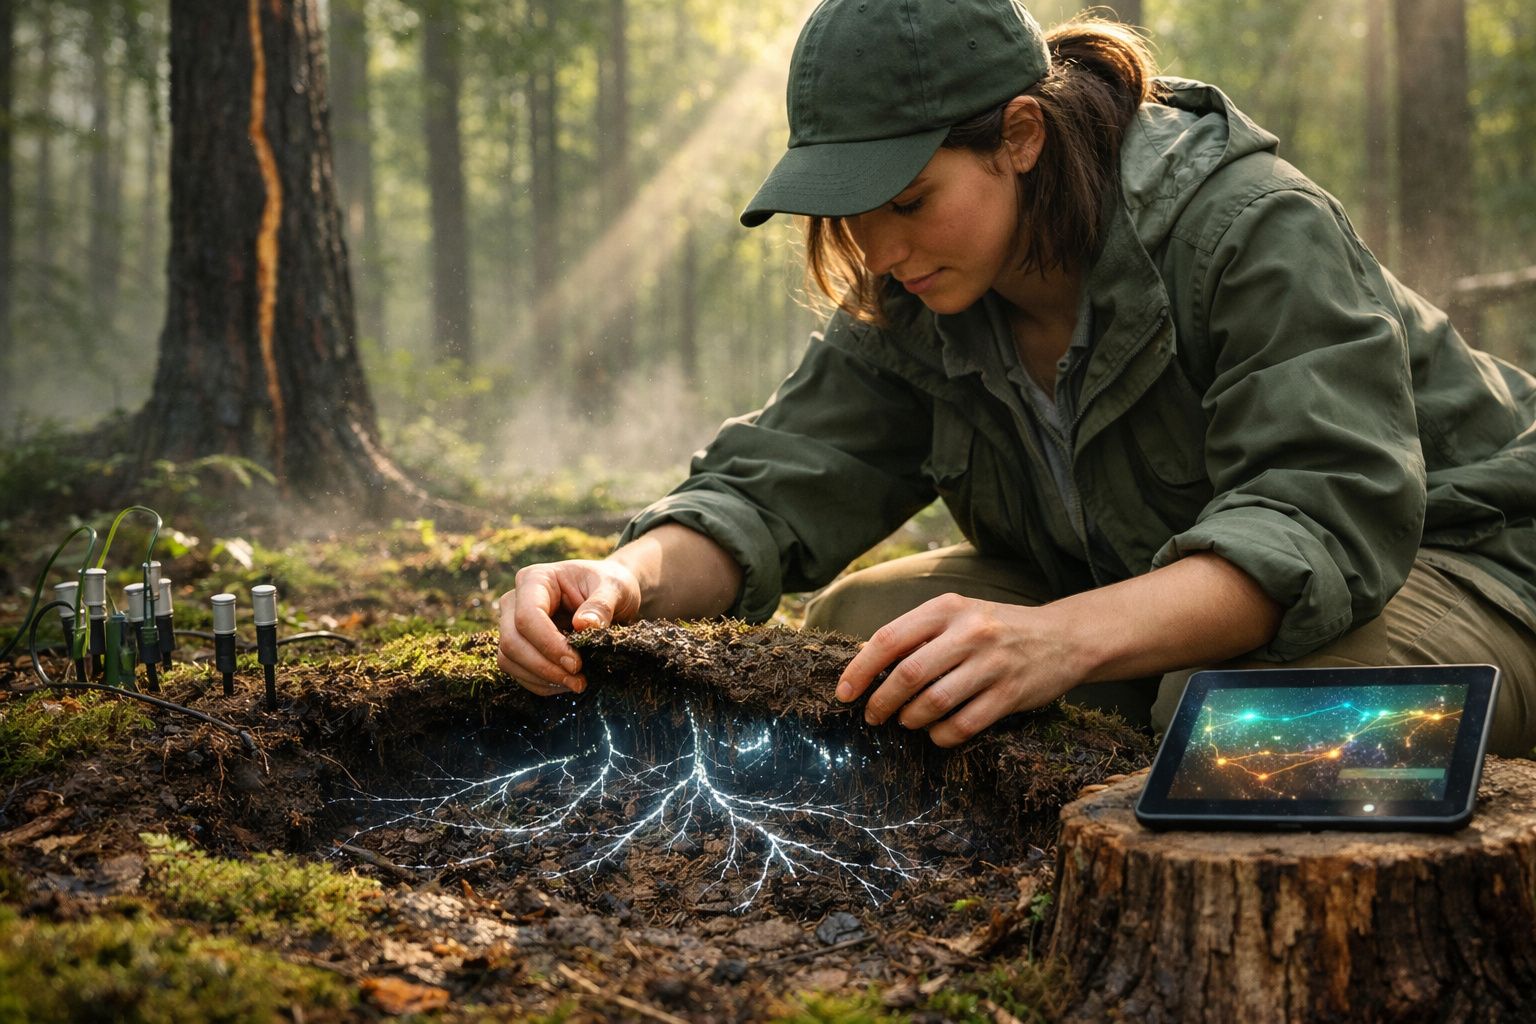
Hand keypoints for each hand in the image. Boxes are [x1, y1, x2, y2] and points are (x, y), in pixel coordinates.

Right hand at [496, 559, 641, 696]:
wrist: (611, 593)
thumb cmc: (610, 585)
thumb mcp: (615, 588)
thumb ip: (602, 605)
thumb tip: (584, 625)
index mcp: (535, 579)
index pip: (527, 617)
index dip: (548, 645)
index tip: (576, 664)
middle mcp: (515, 600)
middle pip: (512, 641)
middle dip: (544, 667)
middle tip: (578, 681)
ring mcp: (512, 624)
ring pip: (508, 659)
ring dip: (541, 679)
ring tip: (575, 684)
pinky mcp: (518, 645)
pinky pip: (517, 671)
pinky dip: (540, 683)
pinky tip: (566, 684)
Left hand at [835, 594, 1087, 746]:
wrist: (1064, 636)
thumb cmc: (997, 629)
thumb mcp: (959, 615)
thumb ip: (918, 634)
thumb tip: (865, 662)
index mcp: (948, 609)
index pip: (889, 639)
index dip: (860, 670)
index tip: (844, 693)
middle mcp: (969, 632)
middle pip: (908, 674)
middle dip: (881, 702)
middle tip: (873, 716)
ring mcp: (992, 664)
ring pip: (933, 703)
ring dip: (910, 720)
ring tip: (907, 721)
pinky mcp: (1010, 694)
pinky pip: (962, 725)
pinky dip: (941, 736)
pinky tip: (936, 734)